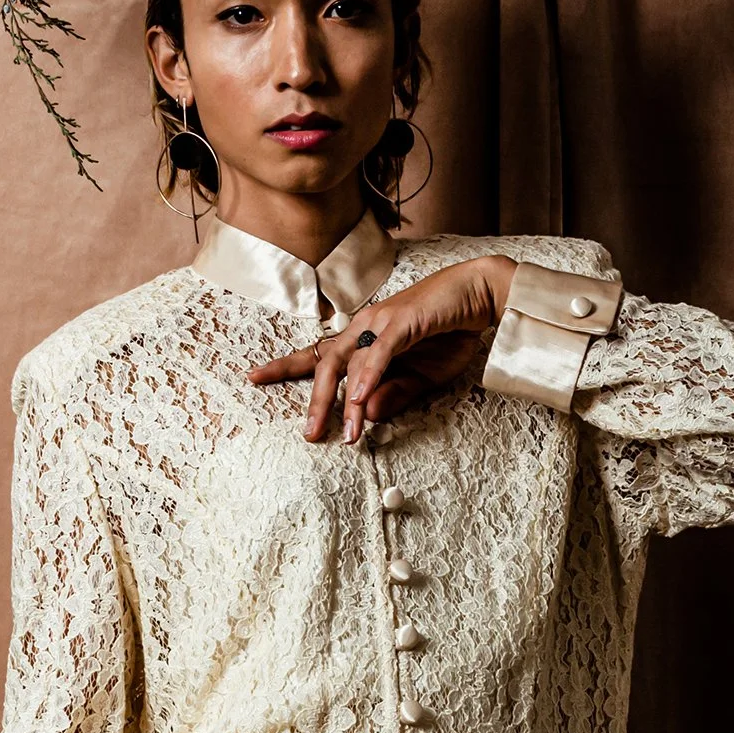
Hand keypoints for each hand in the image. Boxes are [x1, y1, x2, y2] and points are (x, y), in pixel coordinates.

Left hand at [248, 255, 516, 442]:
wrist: (479, 298)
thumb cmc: (449, 333)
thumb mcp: (421, 378)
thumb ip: (393, 395)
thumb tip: (366, 415)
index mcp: (363, 339)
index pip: (318, 355)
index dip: (285, 366)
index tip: (254, 377)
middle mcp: (364, 327)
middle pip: (326, 364)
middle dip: (315, 401)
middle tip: (310, 434)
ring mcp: (381, 322)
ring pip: (352, 365)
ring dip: (349, 403)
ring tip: (347, 434)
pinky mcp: (403, 322)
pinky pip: (380, 352)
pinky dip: (369, 376)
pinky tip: (361, 400)